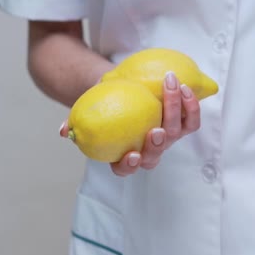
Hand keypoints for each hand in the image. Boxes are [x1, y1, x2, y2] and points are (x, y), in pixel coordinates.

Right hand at [60, 71, 200, 175]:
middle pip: (155, 154)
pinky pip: (191, 120)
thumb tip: (63, 130)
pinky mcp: (182, 123)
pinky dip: (191, 106)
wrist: (124, 86)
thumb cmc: (105, 101)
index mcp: (125, 154)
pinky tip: (183, 87)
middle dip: (156, 145)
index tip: (131, 154)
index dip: (129, 165)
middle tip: (155, 130)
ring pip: (176, 134)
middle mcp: (149, 150)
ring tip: (172, 91)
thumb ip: (76, 118)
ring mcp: (167, 137)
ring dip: (175, 113)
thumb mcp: (88, 108)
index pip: (125, 168)